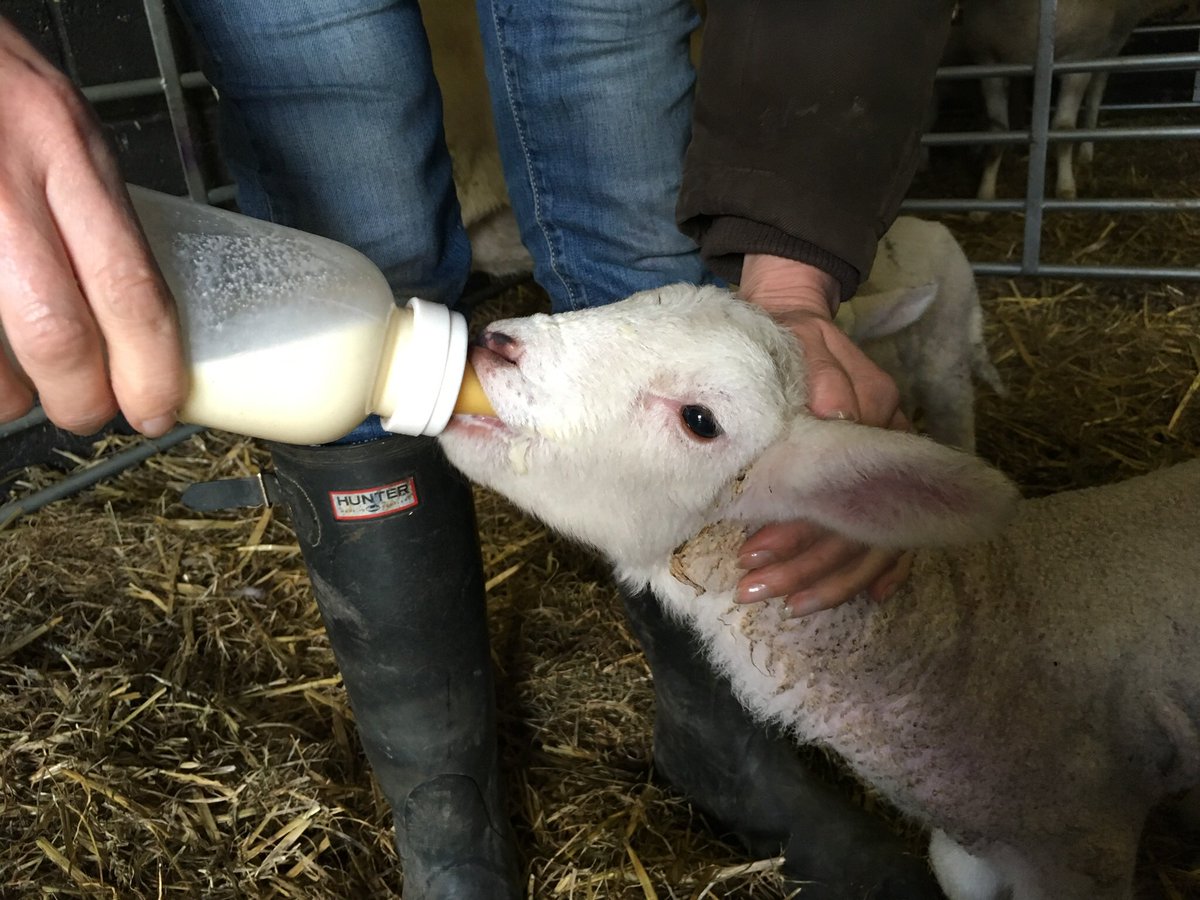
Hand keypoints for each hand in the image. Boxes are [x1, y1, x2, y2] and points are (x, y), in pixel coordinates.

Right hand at [0, 17, 185, 436]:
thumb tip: (126, 300)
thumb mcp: (56, 120)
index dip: (151, 367)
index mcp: (67, 149)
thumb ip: (89, 200)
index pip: (131, 286)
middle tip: (88, 410)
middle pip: (60, 334)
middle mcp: (8, 178)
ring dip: (11, 396)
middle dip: (81, 398)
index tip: (157, 407)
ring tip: (22, 395)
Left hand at [737, 253, 910, 615]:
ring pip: (871, 544)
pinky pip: (885, 537)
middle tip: (756, 587)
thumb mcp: (804, 343)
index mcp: (879, 418)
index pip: (854, 492)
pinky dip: (871, 573)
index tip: (756, 550)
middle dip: (807, 566)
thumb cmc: (794, 336)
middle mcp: (890, 452)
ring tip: (777, 600)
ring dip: (826, 580)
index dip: (807, 531)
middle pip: (863, 530)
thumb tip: (835, 415)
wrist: (794, 319)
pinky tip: (853, 600)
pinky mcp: (867, 481)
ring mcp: (881, 472)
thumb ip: (823, 377)